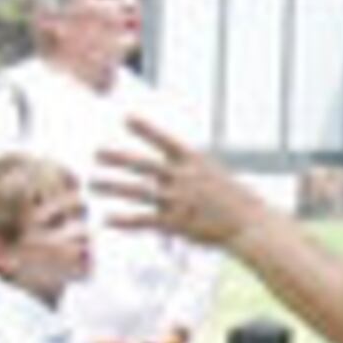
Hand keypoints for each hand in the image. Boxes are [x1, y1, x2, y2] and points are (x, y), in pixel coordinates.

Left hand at [94, 118, 259, 254]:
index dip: (146, 129)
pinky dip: (124, 220)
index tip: (126, 118)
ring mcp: (178, 200)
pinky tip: (106, 219)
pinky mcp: (176, 223)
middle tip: (96, 153)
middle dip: (118, 158)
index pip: (166, 141)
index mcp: (195, 162)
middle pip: (144, 165)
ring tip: (92, 184)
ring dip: (112, 187)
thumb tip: (166, 165)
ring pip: (138, 191)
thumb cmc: (234, 199)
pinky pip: (144, 220)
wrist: (250, 224)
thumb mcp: (214, 175)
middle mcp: (184, 178)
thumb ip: (187, 170)